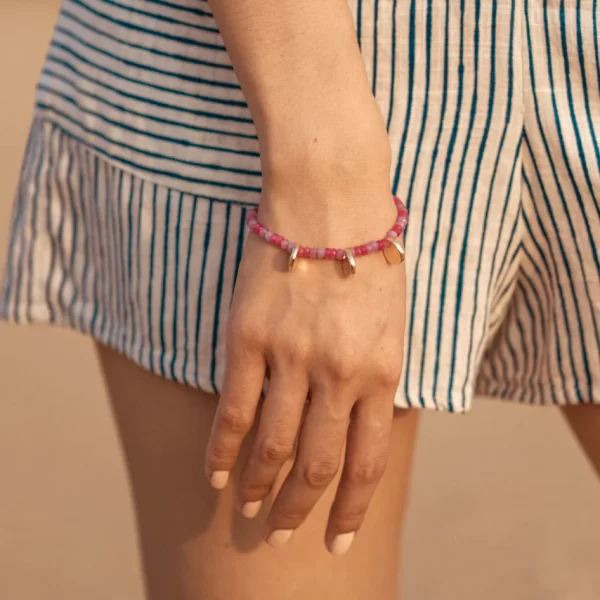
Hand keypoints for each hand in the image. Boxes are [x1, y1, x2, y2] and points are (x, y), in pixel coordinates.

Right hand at [204, 147, 404, 555]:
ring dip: (259, 488)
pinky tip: (213, 474)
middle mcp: (339, 374)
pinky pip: (234, 408)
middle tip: (283, 535)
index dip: (350, 509)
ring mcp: (292, 357)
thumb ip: (379, 377)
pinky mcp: (250, 337)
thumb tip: (358, 427)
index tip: (337, 539)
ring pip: (274, 446)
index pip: (367, 462)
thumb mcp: (394, 322)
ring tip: (248, 511)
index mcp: (382, 372)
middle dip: (300, 511)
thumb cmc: (369, 257)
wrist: (332, 200)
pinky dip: (221, 448)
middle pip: (318, 465)